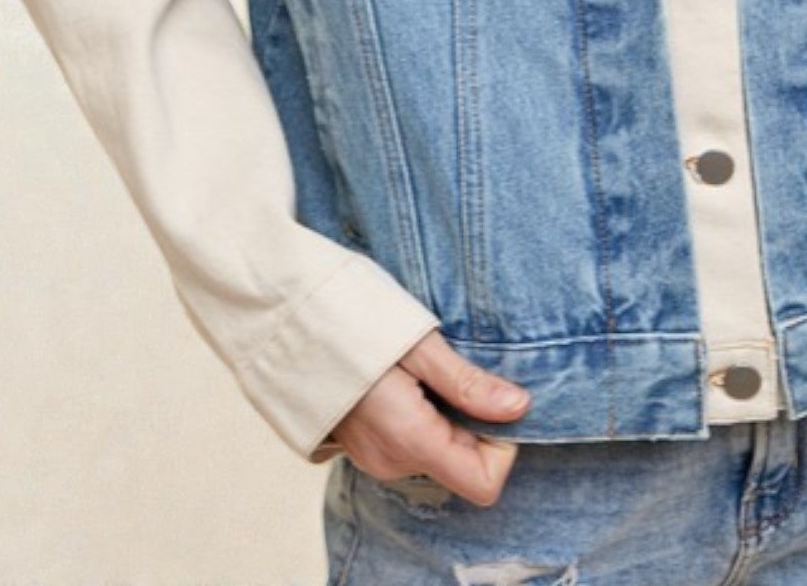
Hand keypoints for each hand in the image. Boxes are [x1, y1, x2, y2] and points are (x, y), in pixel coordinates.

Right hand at [329, 329, 532, 505]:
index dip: (502, 445)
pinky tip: (401, 381)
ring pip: (439, 454)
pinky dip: (423, 419)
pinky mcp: (365, 448)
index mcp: (409, 440)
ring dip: (446, 418)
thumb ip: (466, 383)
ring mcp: (376, 459)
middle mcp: (393, 462)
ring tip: (418, 372)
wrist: (286, 321)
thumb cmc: (349, 322)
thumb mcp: (416, 344)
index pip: (484, 484)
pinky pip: (413, 446)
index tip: (487, 400)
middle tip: (448, 373)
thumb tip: (520, 407)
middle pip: (463, 465)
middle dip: (472, 424)